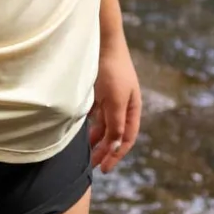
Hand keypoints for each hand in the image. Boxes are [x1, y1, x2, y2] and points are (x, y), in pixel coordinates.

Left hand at [89, 34, 141, 171]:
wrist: (102, 43)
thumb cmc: (113, 70)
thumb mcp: (115, 101)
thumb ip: (116, 124)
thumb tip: (116, 148)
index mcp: (132, 109)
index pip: (126, 139)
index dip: (116, 155)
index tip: (105, 169)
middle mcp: (122, 107)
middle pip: (114, 136)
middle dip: (104, 151)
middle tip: (92, 166)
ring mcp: (109, 101)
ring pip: (103, 128)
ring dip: (95, 141)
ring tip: (85, 154)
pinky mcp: (97, 95)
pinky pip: (94, 117)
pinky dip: (89, 128)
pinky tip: (80, 135)